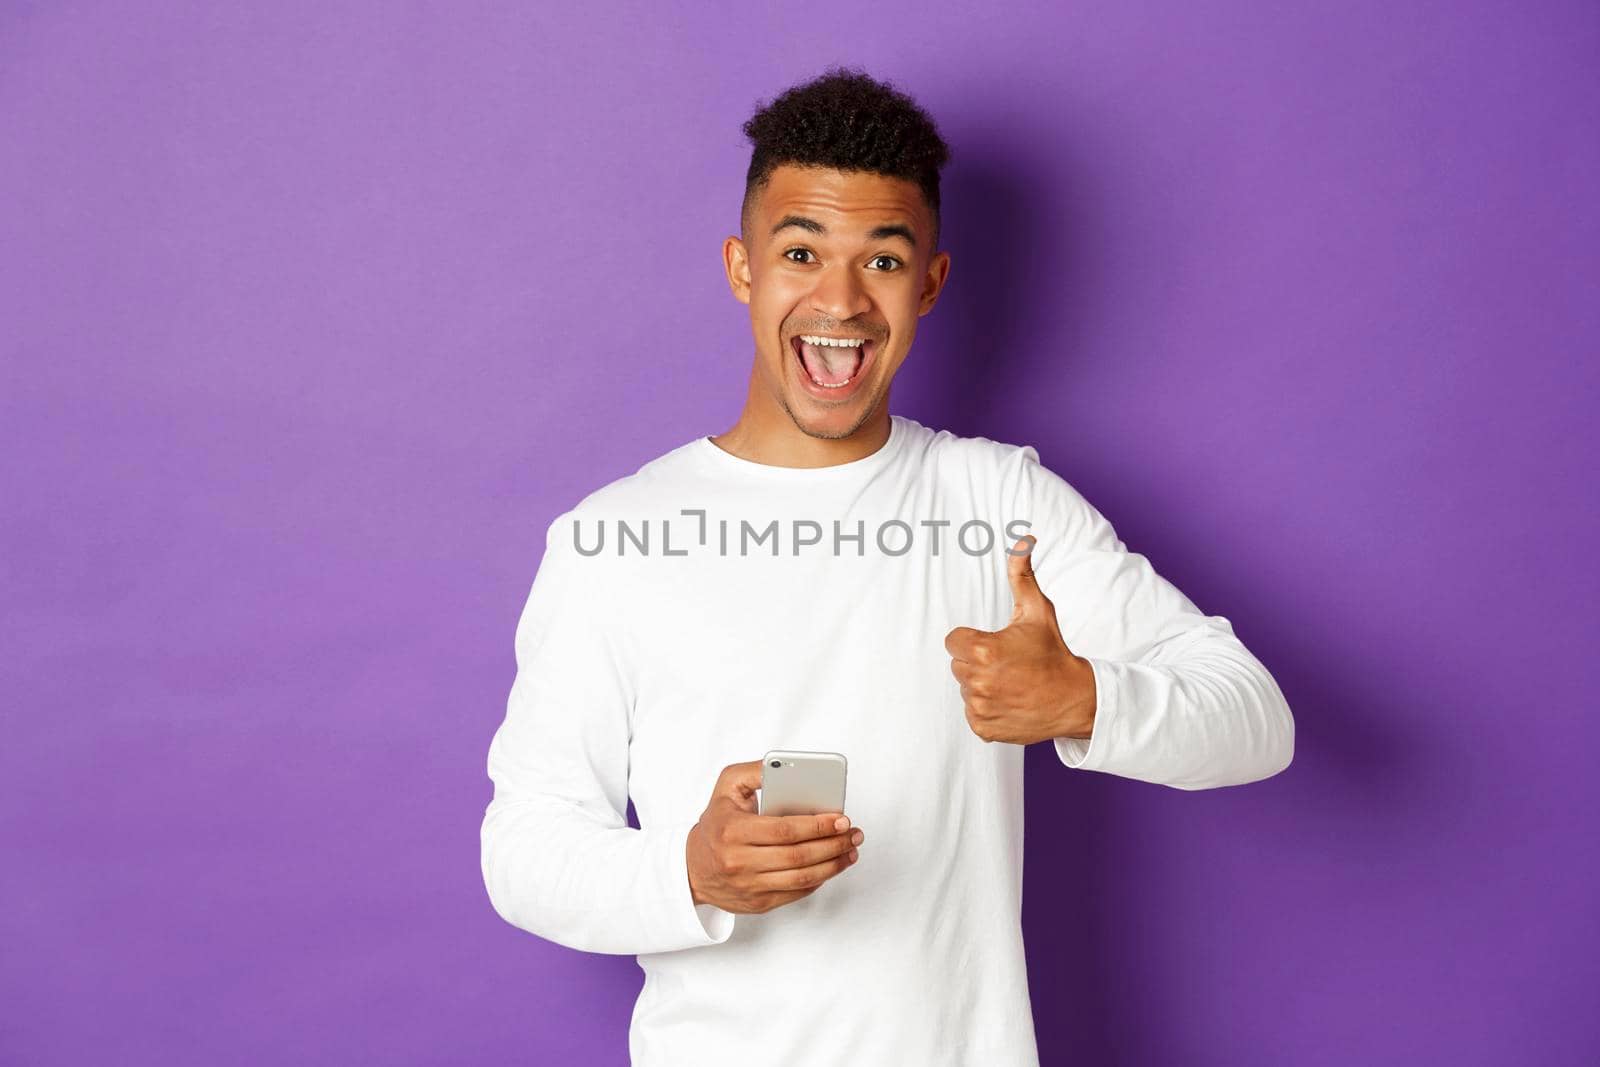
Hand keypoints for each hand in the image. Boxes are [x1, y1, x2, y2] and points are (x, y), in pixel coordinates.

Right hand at [686, 760, 863, 913]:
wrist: (693, 868)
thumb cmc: (716, 824)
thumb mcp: (727, 787)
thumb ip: (755, 771)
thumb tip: (782, 764)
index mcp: (733, 831)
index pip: (784, 830)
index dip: (817, 825)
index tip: (841, 818)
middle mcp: (740, 861)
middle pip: (798, 855)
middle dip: (833, 844)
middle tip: (853, 834)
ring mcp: (750, 886)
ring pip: (802, 878)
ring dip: (833, 865)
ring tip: (850, 851)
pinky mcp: (759, 903)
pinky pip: (797, 893)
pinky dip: (819, 880)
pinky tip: (832, 866)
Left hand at [943, 534, 1096, 744]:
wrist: (1075, 698)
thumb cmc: (1053, 652)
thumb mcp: (1038, 611)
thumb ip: (1022, 576)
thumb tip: (1023, 540)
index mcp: (984, 650)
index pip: (954, 640)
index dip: (974, 640)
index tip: (997, 645)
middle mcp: (978, 681)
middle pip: (959, 664)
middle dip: (978, 662)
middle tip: (1009, 663)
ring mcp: (980, 707)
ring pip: (966, 688)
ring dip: (983, 685)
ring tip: (1012, 683)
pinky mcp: (984, 728)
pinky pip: (973, 712)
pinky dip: (988, 708)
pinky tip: (1011, 701)